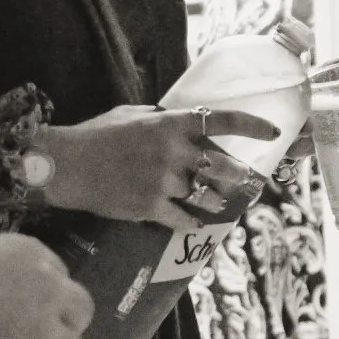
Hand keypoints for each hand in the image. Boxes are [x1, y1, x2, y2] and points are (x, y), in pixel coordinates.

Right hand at [47, 104, 278, 228]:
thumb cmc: (96, 135)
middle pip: (224, 166)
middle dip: (240, 174)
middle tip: (248, 179)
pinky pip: (184, 218)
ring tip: (221, 201)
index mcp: (172, 123)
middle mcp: (174, 152)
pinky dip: (192, 222)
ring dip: (217, 200)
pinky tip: (196, 224)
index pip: (223, 120)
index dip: (253, 125)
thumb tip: (183, 122)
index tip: (273, 132)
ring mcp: (164, 181)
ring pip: (208, 195)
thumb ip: (163, 119)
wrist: (66, 165)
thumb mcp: (133, 114)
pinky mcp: (151, 207)